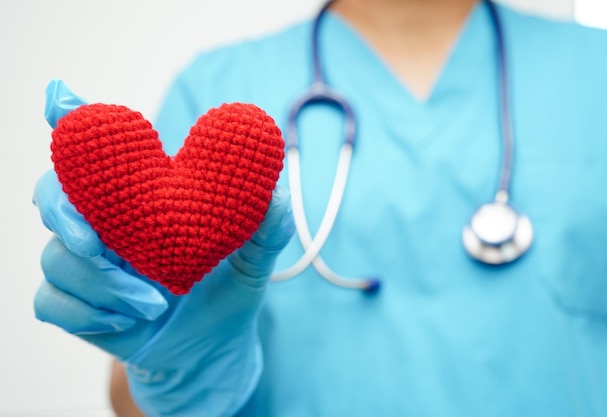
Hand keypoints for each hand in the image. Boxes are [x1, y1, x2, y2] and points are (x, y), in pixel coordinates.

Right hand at [33, 80, 293, 416]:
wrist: (211, 351)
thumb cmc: (227, 296)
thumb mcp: (252, 264)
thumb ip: (265, 230)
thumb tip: (278, 191)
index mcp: (142, 203)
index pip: (99, 157)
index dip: (74, 126)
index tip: (63, 102)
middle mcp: (107, 227)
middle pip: (55, 198)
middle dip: (68, 216)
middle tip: (99, 243)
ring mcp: (87, 266)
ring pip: (57, 258)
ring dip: (102, 283)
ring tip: (154, 303)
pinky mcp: (77, 306)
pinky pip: (51, 302)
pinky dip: (85, 313)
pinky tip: (125, 322)